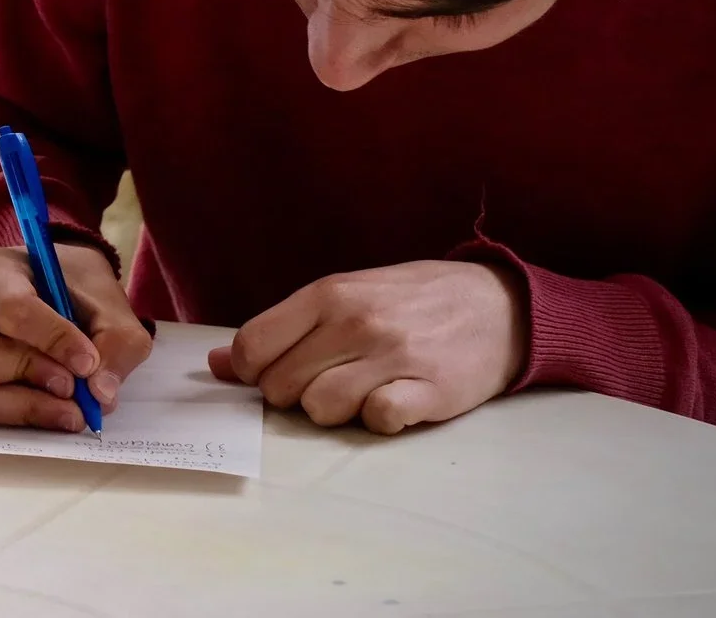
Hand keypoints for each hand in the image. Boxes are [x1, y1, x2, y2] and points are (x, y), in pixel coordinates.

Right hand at [0, 242, 154, 431]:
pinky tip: (53, 410)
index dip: (52, 341)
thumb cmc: (77, 291)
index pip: (12, 308)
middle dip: (31, 378)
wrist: (61, 292)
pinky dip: (20, 416)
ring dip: (28, 406)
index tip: (89, 364)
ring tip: (72, 406)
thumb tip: (100, 395)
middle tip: (76, 390)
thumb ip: (116, 343)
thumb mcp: (111, 303)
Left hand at [210, 259, 525, 434]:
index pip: (252, 346)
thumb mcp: (342, 296)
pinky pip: (377, 419)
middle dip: (291, 394)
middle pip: (280, 385)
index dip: (250, 372)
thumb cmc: (409, 301)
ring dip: (332, 411)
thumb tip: (216, 364)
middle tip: (324, 381)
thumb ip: (281, 328)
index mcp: (327, 295)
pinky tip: (391, 402)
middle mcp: (355, 323)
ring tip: (358, 391)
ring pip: (321, 408)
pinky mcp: (430, 390)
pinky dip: (377, 420)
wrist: (499, 304)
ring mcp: (393, 356)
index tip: (272, 374)